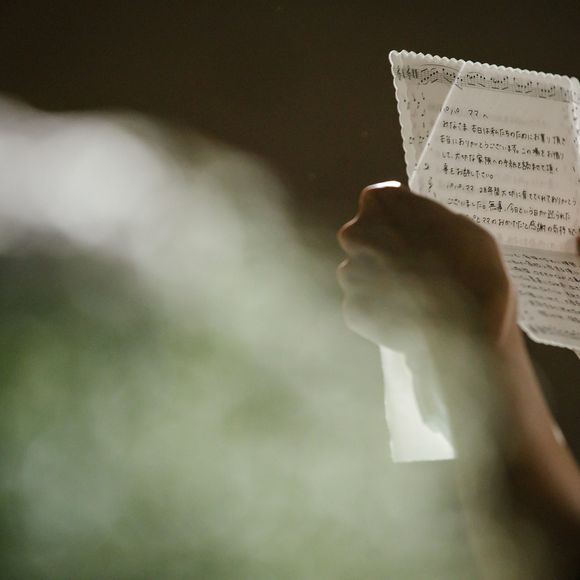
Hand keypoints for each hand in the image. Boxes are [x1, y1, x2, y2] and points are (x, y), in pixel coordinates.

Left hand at [337, 183, 515, 351]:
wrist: (465, 328)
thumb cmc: (472, 269)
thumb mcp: (461, 226)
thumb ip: (428, 221)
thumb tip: (418, 228)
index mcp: (381, 205)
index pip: (379, 202)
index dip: (397, 219)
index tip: (412, 233)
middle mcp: (355, 235)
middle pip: (364, 239)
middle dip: (383, 251)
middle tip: (413, 269)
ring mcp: (350, 275)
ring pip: (360, 274)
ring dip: (379, 282)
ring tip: (412, 298)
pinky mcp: (351, 310)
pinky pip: (364, 307)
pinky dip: (380, 312)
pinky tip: (405, 318)